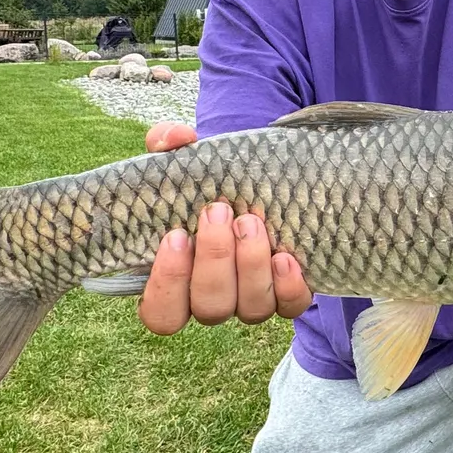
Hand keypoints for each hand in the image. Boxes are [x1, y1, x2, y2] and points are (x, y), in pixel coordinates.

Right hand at [136, 121, 312, 334]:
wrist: (257, 180)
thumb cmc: (209, 180)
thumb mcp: (184, 161)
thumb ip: (169, 145)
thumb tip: (176, 138)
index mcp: (177, 279)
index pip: (162, 314)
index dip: (167, 284)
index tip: (176, 236)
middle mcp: (213, 298)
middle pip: (210, 307)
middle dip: (215, 260)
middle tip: (219, 212)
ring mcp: (251, 300)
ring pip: (250, 309)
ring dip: (250, 265)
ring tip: (251, 220)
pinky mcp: (287, 294)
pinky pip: (291, 306)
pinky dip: (288, 286)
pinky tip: (286, 257)